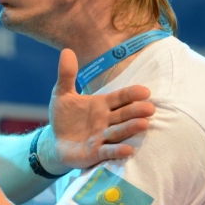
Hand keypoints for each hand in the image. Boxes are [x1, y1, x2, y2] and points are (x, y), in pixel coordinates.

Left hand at [43, 49, 154, 171]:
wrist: (54, 141)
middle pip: (124, 114)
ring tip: (144, 124)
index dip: (132, 94)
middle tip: (150, 108)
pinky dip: (118, 150)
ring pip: (119, 132)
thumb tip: (66, 51)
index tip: (145, 91)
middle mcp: (106, 121)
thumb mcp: (62, 94)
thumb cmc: (64, 117)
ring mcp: (102, 137)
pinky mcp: (95, 153)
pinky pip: (108, 151)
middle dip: (136, 111)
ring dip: (131, 128)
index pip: (120, 97)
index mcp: (102, 105)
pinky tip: (128, 150)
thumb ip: (67, 75)